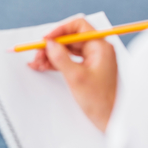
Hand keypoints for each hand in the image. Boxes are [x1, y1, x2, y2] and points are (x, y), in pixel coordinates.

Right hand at [27, 16, 116, 131]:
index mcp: (100, 47)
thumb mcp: (76, 78)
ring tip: (36, 62)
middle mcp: (97, 50)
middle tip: (37, 53)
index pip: (79, 26)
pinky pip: (69, 60)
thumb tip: (49, 44)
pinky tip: (42, 66)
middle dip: (52, 45)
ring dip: (51, 54)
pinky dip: (55, 62)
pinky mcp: (88, 69)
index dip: (60, 30)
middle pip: (70, 38)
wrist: (111, 120)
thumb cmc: (100, 101)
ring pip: (67, 50)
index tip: (46, 39)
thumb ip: (61, 58)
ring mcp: (93, 59)